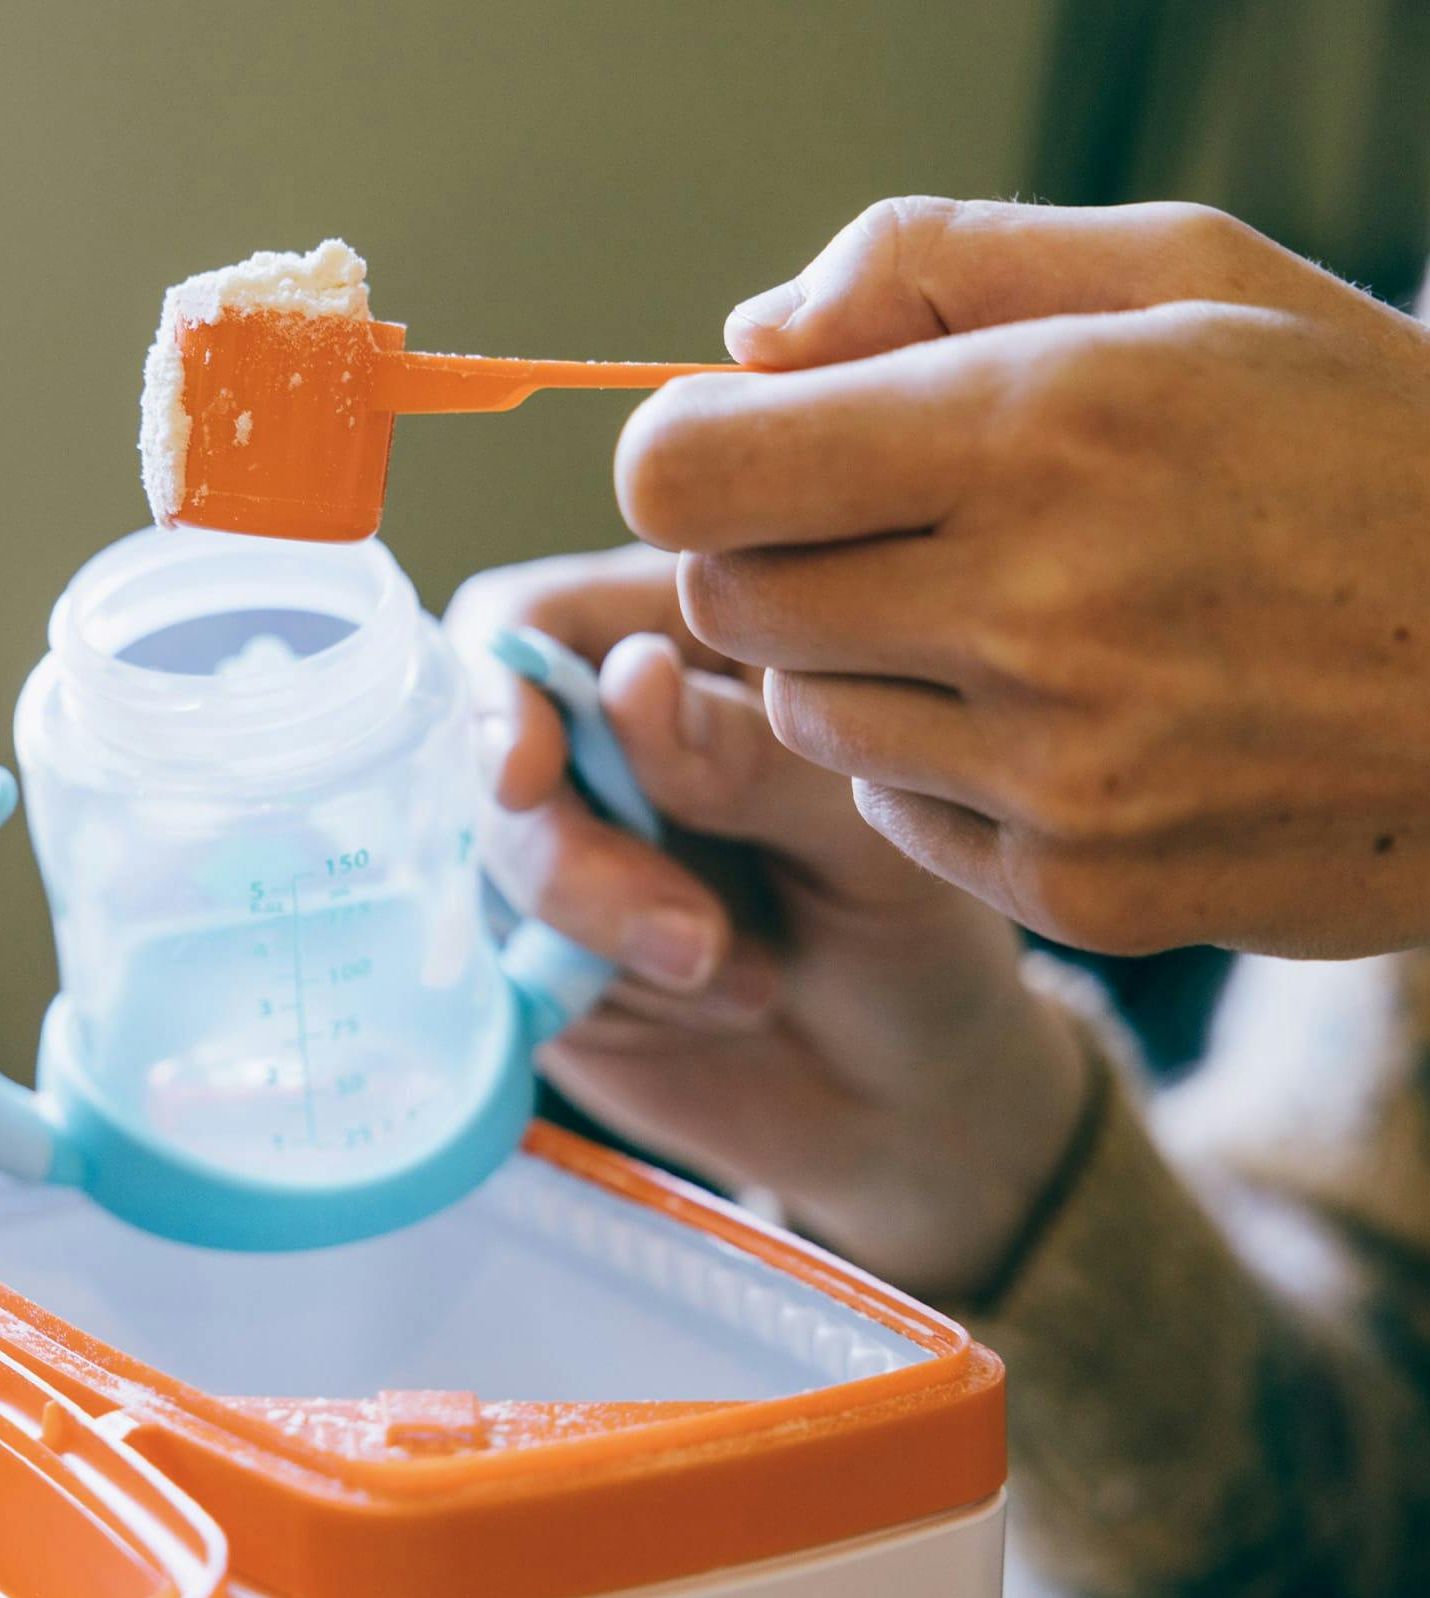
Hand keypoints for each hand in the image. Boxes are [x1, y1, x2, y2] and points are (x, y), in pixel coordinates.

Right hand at [446, 545, 1086, 1296]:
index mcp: (680, 645)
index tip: (526, 780)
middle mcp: (597, 735)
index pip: (533, 626)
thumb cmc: (913, 924)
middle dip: (575, 860)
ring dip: (610, 937)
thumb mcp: (864, 836)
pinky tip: (716, 1006)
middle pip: (491, 758)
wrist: (907, 1086)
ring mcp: (559, 841)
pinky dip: (610, 997)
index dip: (506, 694)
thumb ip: (748, 759)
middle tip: (694, 941)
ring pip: (496, 866)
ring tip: (751, 979)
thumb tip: (628, 680)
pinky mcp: (538, 949)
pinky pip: (511, 965)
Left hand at [615, 198, 1429, 958]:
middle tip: (889, 528)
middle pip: (723, 602)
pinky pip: (896, 816)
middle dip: (770, 555)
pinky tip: (1058, 720)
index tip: (740, 450)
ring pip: (804, 715)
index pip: (689, 473)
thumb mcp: (1185, 277)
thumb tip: (746, 343)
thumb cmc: (1356, 444)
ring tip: (1003, 621)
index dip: (687, 458)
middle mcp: (1035, 612)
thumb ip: (937, 264)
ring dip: (855, 662)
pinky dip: (935, 765)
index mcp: (1042, 426)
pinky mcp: (1079, 887)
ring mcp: (1057, 774)